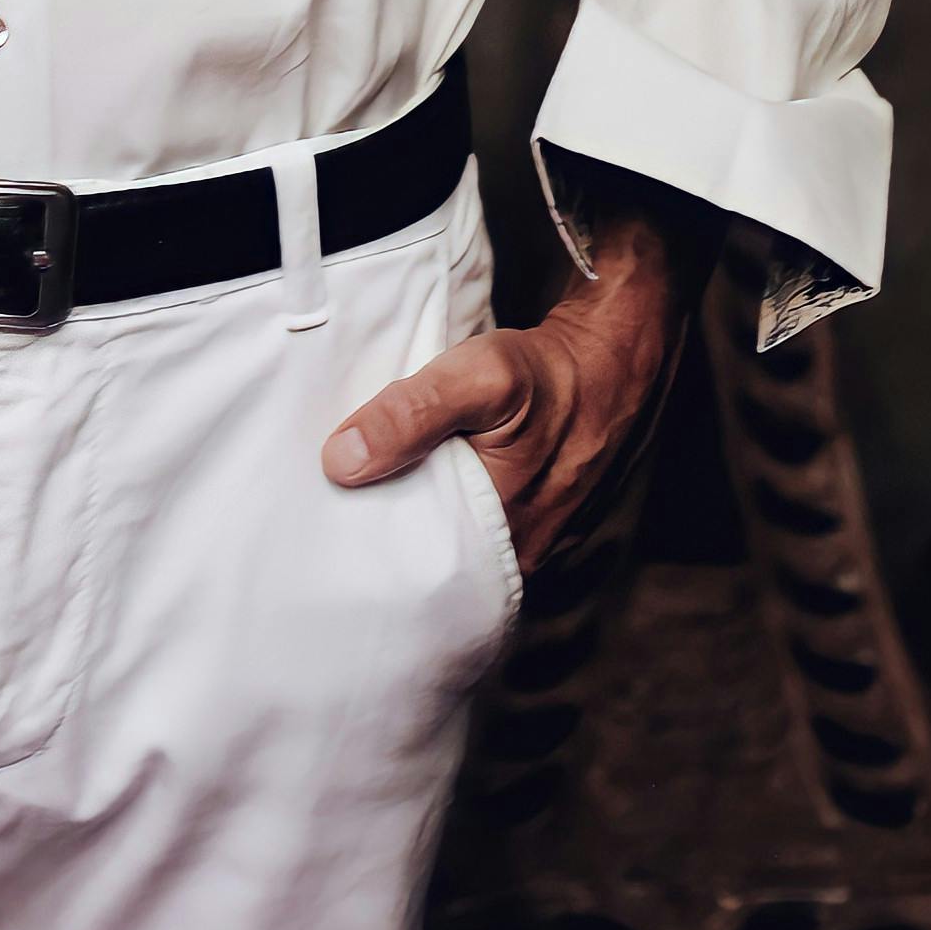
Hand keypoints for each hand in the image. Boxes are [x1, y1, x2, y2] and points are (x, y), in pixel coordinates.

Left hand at [321, 213, 703, 580]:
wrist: (608, 359)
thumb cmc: (546, 372)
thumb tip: (341, 463)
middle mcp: (514, 557)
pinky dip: (434, 497)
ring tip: (355, 487)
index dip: (368, 546)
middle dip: (382, 532)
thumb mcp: (479, 378)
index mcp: (502, 547)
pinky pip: (465, 518)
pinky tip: (403, 471)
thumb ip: (412, 415)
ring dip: (408, 510)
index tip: (323, 519)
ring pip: (446, 537)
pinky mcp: (521, 512)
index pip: (416, 571)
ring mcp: (522, 538)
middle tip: (330, 503)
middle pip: (429, 557)